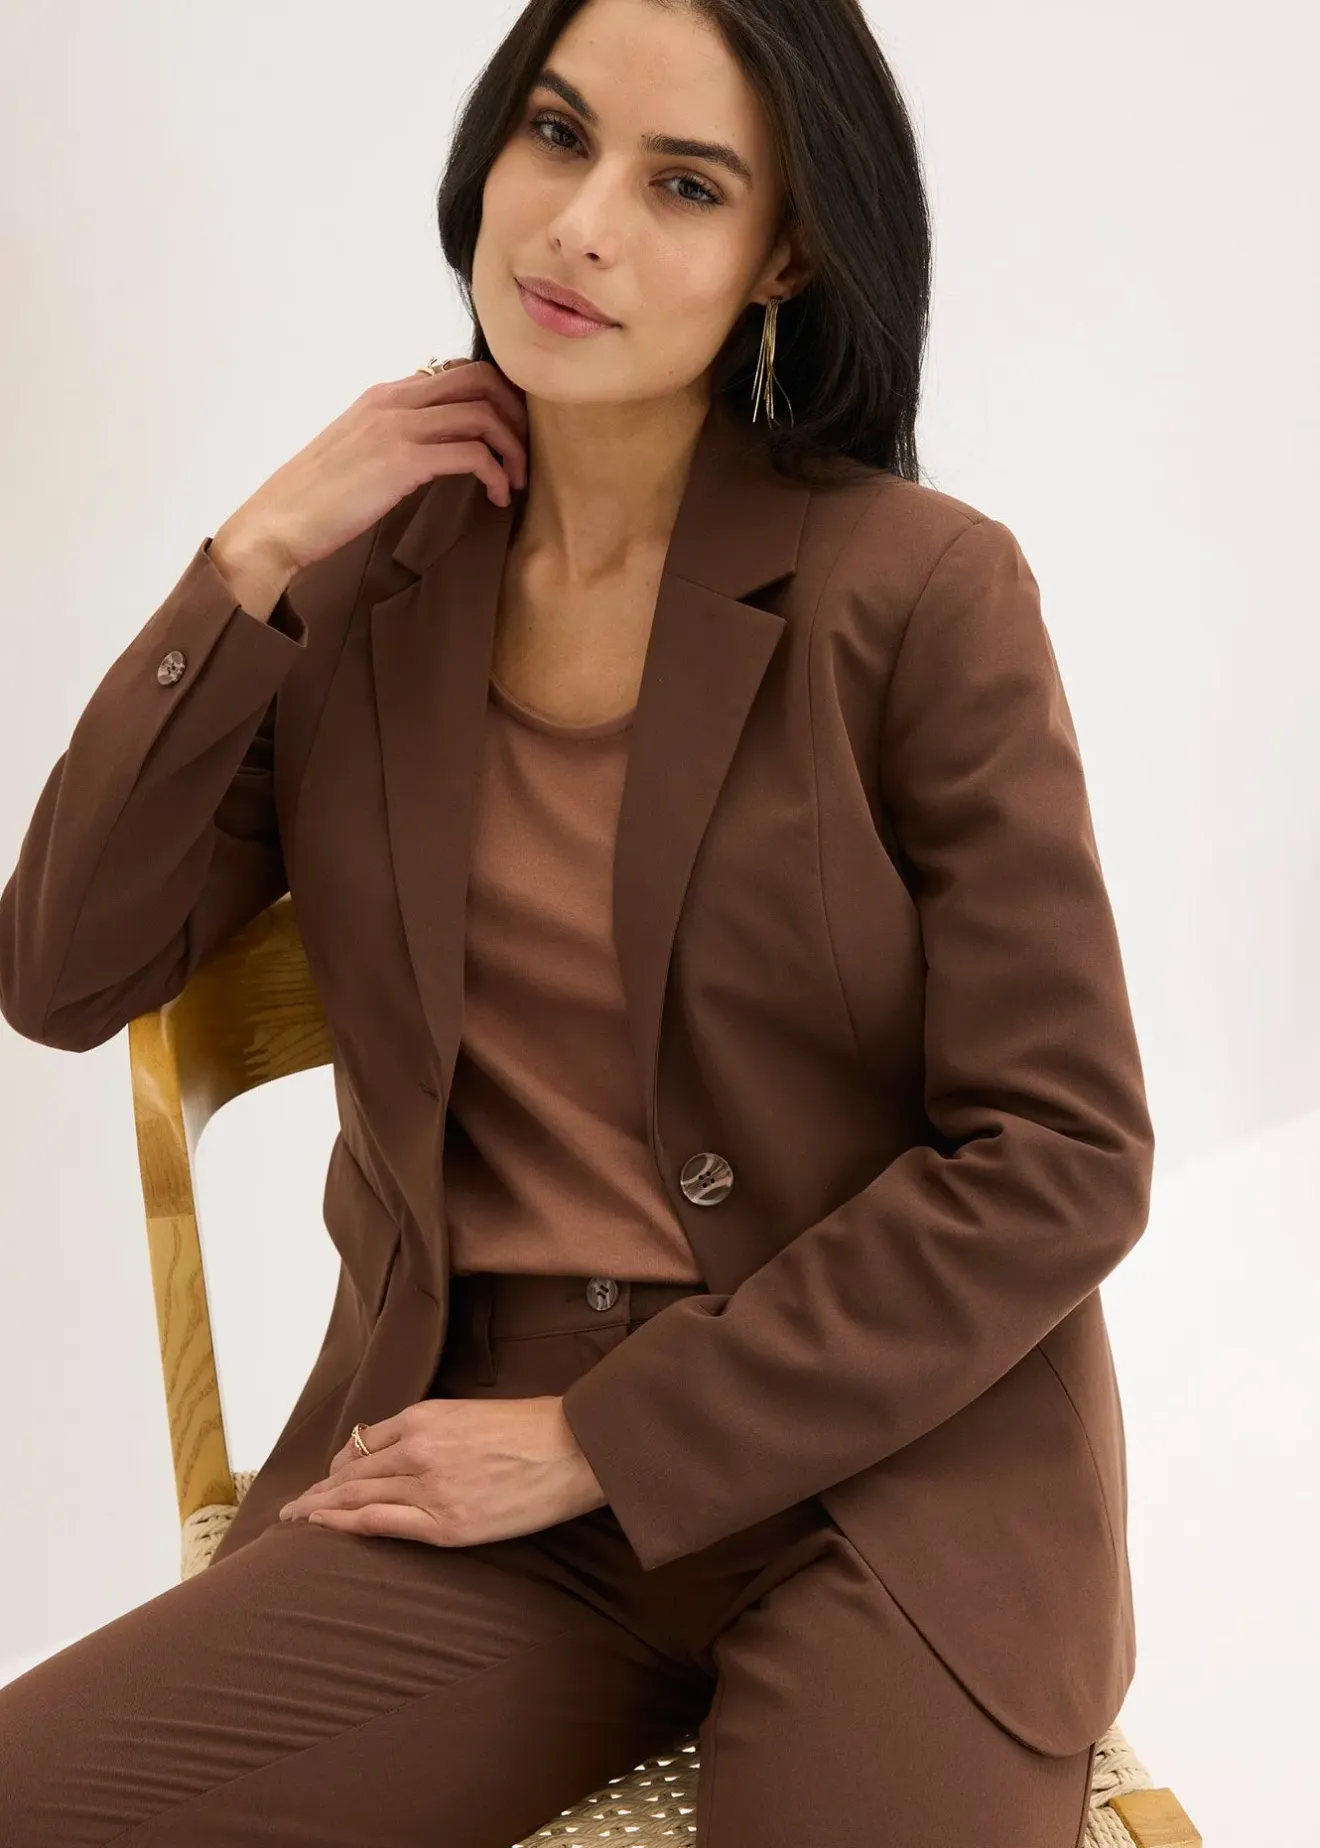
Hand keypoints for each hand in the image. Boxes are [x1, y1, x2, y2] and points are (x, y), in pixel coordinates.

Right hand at [218, 356, 528, 579]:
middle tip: (525, 453)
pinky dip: (495, 474)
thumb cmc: (317, 500)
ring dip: (513, 449)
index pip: (459, 371)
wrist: (278, 523)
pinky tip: (498, 498)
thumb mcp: (357, 453)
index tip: (512, 434)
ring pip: (482, 415)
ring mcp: (397, 428)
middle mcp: (393, 401)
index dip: (498, 397)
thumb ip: (393, 438)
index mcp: (384, 395)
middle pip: (481, 379)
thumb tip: (432, 449)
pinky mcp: (401, 462)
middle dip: (516, 413)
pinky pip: (472, 454)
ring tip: (516, 482)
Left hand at [276, 1395, 606, 1545]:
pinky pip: (378, 1522)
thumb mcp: (473, 1414)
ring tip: (296, 1520)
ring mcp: (429, 1487)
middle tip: (292, 1506)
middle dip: (319, 1490)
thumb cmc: (534, 1429)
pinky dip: (343, 1523)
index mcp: (427, 1416)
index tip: (327, 1478)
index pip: (365, 1442)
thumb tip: (404, 1449)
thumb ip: (434, 1430)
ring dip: (320, 1508)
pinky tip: (321, 1526)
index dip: (341, 1464)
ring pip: (356, 1496)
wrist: (574, 1450)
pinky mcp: (445, 1524)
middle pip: (352, 1471)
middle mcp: (418, 1449)